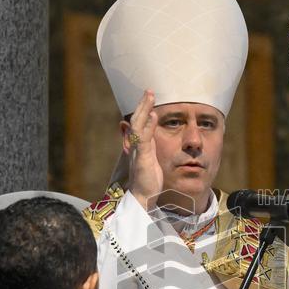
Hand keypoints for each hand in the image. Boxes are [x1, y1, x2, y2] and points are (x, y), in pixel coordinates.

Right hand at [123, 90, 162, 209]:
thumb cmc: (148, 180)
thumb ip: (150, 146)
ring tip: (150, 96)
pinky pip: (143, 139)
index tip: (149, 97)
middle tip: (149, 90)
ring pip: (138, 125)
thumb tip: (152, 134)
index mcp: (138, 146)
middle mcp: (135, 146)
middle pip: (136, 120)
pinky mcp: (141, 159)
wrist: (143, 198)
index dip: (142, 110)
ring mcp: (137, 151)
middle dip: (142, 104)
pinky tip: (153, 116)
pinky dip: (148, 126)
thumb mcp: (150, 160)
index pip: (138, 123)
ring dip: (144, 109)